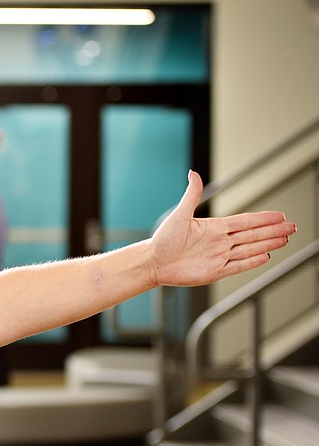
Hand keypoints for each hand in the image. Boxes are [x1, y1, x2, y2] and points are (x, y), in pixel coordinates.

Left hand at [149, 170, 295, 286]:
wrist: (152, 262)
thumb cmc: (162, 240)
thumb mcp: (179, 215)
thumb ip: (192, 195)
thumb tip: (194, 173)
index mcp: (214, 228)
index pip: (245, 221)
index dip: (263, 219)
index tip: (280, 215)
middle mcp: (219, 242)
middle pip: (253, 235)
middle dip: (273, 231)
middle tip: (292, 227)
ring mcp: (219, 257)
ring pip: (250, 249)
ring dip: (268, 244)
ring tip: (285, 240)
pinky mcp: (215, 272)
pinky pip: (238, 266)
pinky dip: (252, 262)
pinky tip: (266, 257)